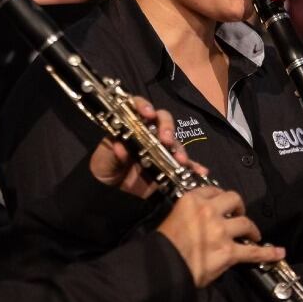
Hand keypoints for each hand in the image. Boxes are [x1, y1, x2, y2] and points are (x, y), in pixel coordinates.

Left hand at [89, 97, 208, 198]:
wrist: (109, 195)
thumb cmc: (103, 170)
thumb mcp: (102, 161)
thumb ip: (112, 153)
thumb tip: (121, 147)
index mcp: (130, 125)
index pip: (137, 107)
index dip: (144, 106)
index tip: (147, 114)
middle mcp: (148, 133)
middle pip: (162, 120)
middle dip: (167, 127)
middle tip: (166, 139)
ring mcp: (160, 149)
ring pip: (174, 142)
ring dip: (180, 149)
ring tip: (181, 160)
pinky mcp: (168, 166)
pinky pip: (184, 165)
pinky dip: (194, 167)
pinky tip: (200, 171)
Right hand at [157, 186, 281, 287]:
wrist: (162, 268)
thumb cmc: (163, 246)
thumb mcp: (172, 218)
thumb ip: (188, 214)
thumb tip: (199, 221)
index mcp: (192, 201)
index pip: (213, 190)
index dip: (221, 197)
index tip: (223, 204)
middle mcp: (209, 211)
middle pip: (234, 199)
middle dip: (239, 207)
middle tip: (238, 215)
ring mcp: (221, 231)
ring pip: (246, 223)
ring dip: (252, 229)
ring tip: (253, 235)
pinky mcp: (229, 251)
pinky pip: (254, 251)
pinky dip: (268, 253)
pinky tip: (278, 253)